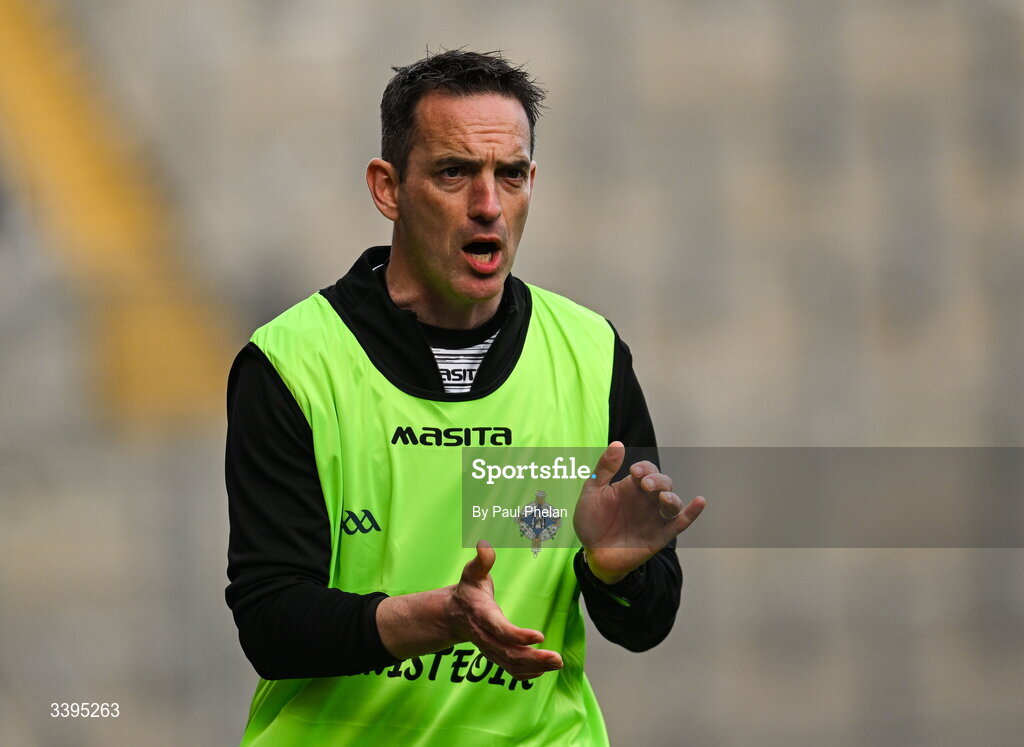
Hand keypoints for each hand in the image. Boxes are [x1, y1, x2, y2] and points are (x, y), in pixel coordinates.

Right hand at [445, 540, 562, 679]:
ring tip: (557, 663)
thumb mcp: (471, 573)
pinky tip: (543, 670)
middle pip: (509, 653)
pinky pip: (509, 669)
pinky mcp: (494, 655)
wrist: (453, 614)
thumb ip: (481, 561)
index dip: (519, 636)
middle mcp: (485, 636)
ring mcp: (489, 649)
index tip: (540, 636)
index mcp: (482, 616)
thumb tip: (484, 545)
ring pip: (511, 664)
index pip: (501, 630)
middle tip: (557, 658)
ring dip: (535, 667)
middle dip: (534, 658)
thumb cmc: (468, 591)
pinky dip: (526, 674)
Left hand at [573, 442, 704, 583]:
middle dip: (658, 481)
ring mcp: (654, 518)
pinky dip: (692, 513)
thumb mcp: (592, 491)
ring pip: (673, 503)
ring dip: (671, 497)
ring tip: (662, 497)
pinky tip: (699, 502)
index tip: (635, 472)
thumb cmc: (591, 521)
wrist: (592, 553)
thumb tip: (617, 444)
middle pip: (663, 483)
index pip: (647, 470)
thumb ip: (604, 469)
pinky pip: (680, 523)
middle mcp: (646, 500)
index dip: (645, 468)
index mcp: (631, 487)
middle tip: (646, 485)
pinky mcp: (659, 536)